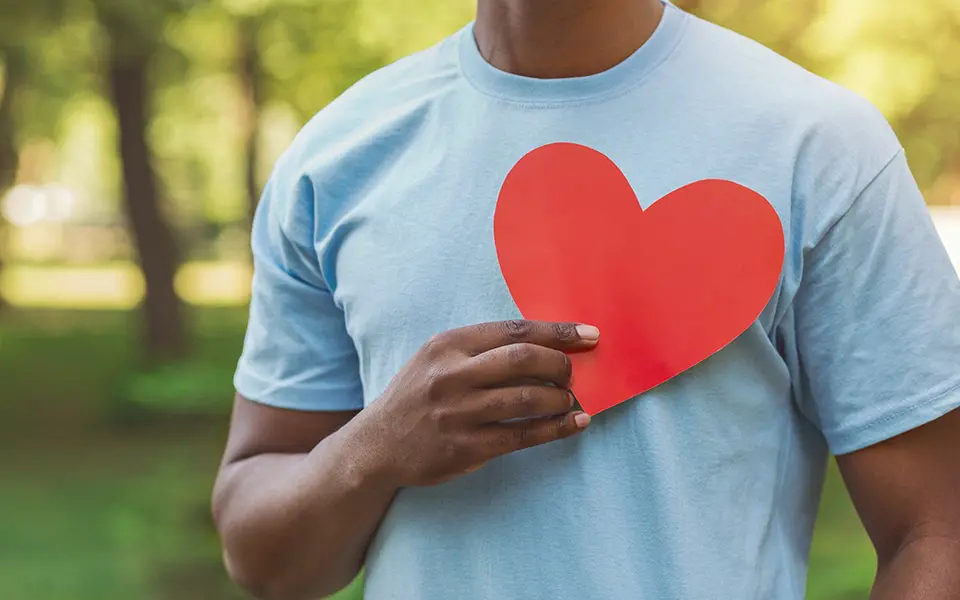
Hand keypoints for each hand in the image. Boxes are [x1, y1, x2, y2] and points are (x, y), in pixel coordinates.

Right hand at [358, 320, 598, 486]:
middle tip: (573, 373)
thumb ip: (481, 348)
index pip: (514, 330)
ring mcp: (458, 413)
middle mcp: (452, 375)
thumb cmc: (418, 395)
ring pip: (528, 399)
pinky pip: (523, 435)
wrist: (377, 445)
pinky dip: (555, 429)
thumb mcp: (437, 358)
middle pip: (524, 359)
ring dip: (561, 399)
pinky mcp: (465, 448)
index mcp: (448, 345)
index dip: (558, 332)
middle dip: (560, 364)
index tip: (589, 335)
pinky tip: (574, 424)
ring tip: (571, 400)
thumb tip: (546, 344)